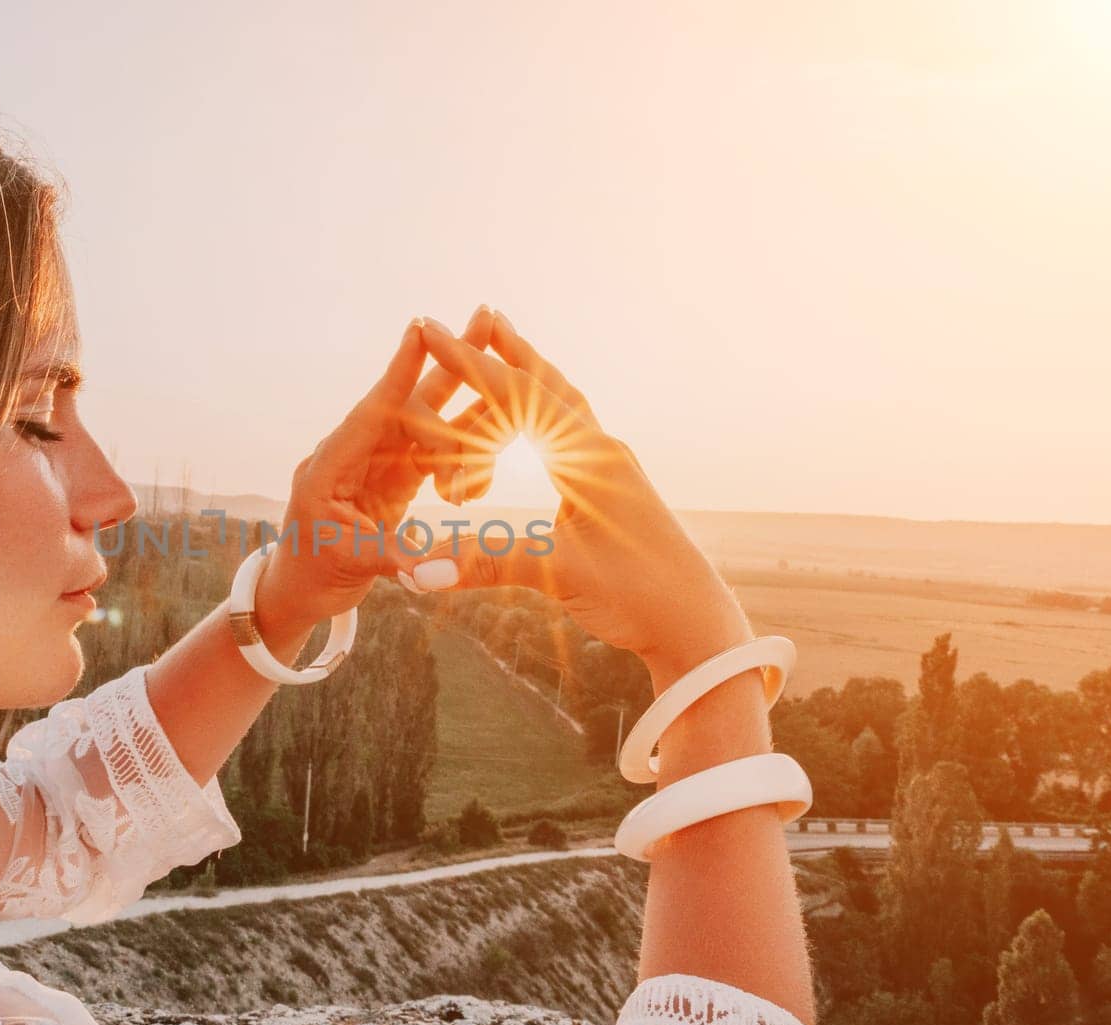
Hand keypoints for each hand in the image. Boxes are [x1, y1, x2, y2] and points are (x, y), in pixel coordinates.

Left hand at [254, 308, 503, 632]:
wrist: (303, 589)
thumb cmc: (312, 575)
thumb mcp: (347, 563)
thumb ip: (390, 558)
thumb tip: (432, 568)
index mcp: (330, 466)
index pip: (371, 412)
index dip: (398, 373)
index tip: (419, 329)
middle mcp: (356, 453)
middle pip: (407, 400)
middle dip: (446, 360)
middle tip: (483, 316)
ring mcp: (378, 461)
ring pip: (426, 417)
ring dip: (462, 385)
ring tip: (496, 343)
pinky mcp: (395, 475)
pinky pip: (435, 448)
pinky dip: (466, 434)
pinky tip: (497, 404)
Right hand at [407, 310, 753, 676]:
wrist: (696, 624)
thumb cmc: (638, 593)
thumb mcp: (555, 573)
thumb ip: (484, 561)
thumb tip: (415, 568)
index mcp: (588, 457)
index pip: (517, 394)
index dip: (469, 364)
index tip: (431, 331)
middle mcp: (602, 453)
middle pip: (549, 384)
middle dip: (510, 351)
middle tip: (481, 314)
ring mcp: (611, 472)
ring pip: (565, 408)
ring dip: (532, 379)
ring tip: (507, 355)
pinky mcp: (613, 495)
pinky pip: (572, 439)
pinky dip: (546, 418)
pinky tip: (541, 428)